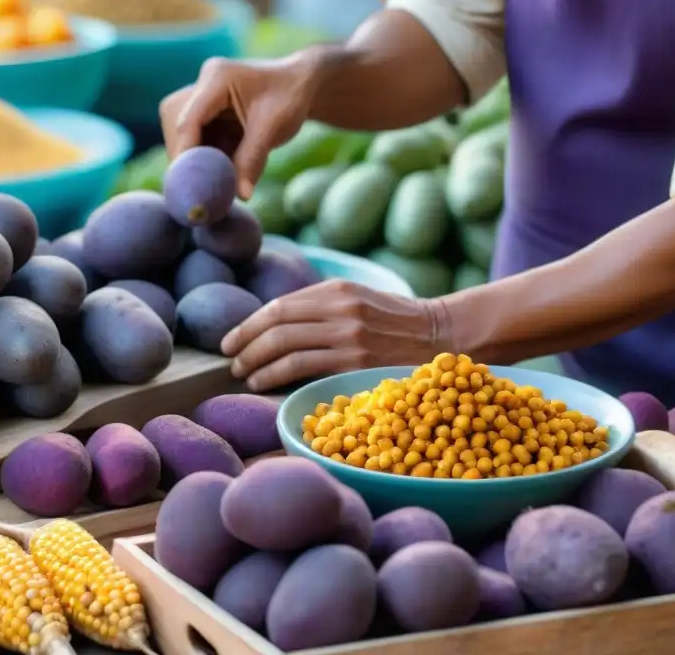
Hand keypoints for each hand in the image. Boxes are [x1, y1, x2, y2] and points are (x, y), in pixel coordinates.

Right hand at [159, 55, 319, 198]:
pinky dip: (204, 156)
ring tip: (214, 179)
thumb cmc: (290, 98)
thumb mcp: (274, 128)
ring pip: (180, 133)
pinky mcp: (203, 111)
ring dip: (194, 158)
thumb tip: (240, 195)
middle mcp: (202, 84)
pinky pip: (194, 138)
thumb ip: (252, 160)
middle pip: (177, 126)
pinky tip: (220, 168)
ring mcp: (200, 97)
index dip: (186, 153)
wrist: (299, 84)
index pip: (189, 119)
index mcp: (218, 78)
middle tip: (200, 187)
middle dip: (186, 158)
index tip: (190, 184)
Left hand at [220, 280, 449, 391]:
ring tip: (245, 375)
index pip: (279, 307)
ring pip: (286, 350)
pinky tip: (264, 384)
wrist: (444, 336)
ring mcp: (350, 338)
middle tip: (231, 361)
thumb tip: (272, 324)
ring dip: (257, 365)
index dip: (248, 325)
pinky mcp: (357, 363)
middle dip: (246, 346)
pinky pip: (304, 371)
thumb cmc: (395, 322)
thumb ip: (320, 306)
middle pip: (276, 327)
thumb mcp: (359, 299)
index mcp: (338, 290)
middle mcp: (341, 310)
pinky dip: (276, 378)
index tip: (230, 341)